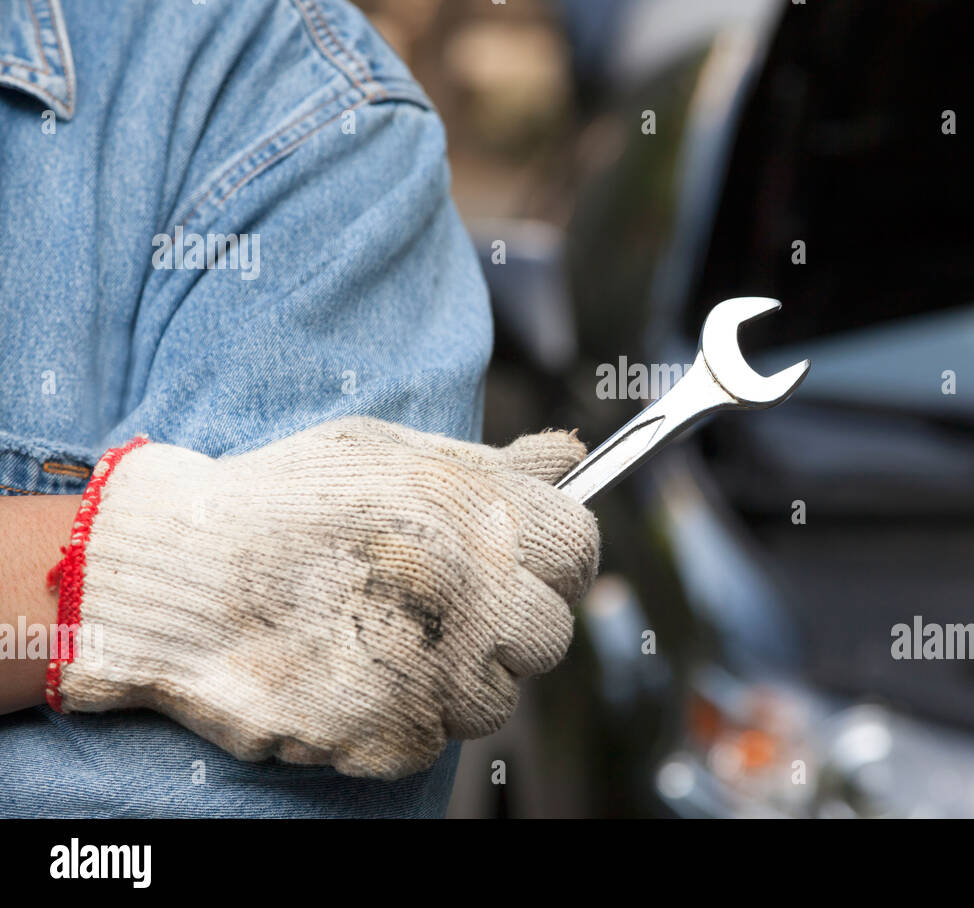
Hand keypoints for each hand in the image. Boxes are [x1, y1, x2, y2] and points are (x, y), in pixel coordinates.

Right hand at [49, 417, 599, 778]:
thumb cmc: (281, 501)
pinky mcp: (393, 731)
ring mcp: (433, 667)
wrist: (179, 573)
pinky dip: (405, 718)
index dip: (558, 560)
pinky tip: (355, 674)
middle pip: (551, 634)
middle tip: (446, 610)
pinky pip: (436, 738)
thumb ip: (489, 464)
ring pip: (498, 698)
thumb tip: (567, 456)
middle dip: (509, 626)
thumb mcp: (386, 451)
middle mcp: (467, 588)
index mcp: (473, 511)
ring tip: (389, 641)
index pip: (578, 549)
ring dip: (458, 679)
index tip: (527, 567)